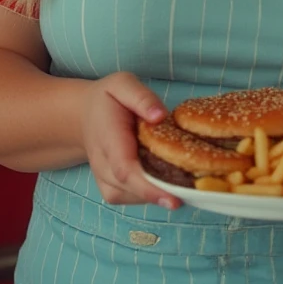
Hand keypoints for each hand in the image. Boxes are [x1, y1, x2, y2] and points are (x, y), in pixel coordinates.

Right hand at [81, 72, 181, 209]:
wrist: (86, 116)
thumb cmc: (108, 99)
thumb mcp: (123, 84)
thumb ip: (141, 97)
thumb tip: (160, 116)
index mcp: (108, 137)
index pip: (126, 170)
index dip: (149, 188)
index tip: (175, 199)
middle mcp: (103, 165)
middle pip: (132, 188)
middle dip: (164, 193)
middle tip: (196, 192)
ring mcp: (105, 180)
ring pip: (134, 197)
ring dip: (161, 192)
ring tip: (185, 180)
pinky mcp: (111, 189)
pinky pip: (133, 198)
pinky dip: (152, 193)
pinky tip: (168, 178)